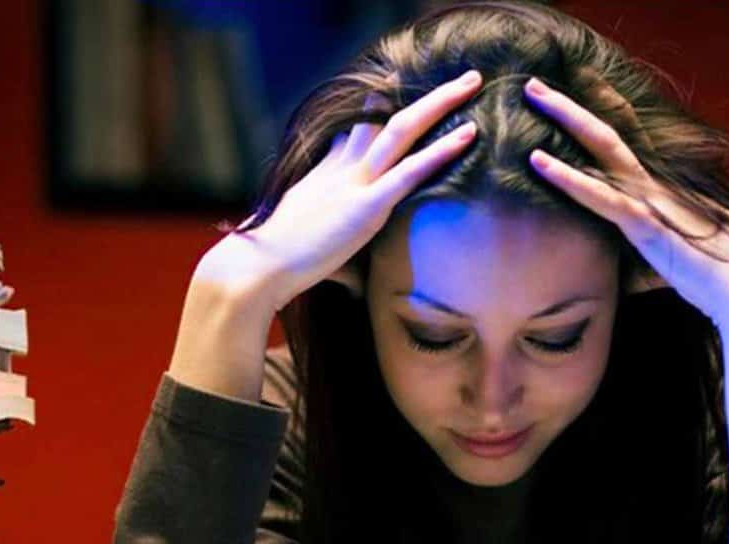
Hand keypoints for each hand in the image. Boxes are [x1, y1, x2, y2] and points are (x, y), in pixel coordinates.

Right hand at [212, 68, 484, 304]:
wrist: (255, 266)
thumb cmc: (278, 265)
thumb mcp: (308, 242)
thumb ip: (337, 247)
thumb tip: (357, 277)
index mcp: (326, 175)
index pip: (358, 131)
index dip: (382, 110)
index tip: (402, 91)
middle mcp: (342, 169)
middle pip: (386, 118)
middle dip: (425, 97)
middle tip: (460, 79)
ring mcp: (354, 184)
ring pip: (402, 130)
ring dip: (440, 104)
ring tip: (473, 83)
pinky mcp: (364, 207)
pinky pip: (409, 172)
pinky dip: (441, 151)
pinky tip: (468, 134)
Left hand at [521, 75, 728, 331]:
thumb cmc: (719, 277)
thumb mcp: (677, 260)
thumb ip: (651, 257)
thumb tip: (636, 275)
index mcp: (660, 190)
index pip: (625, 142)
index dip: (600, 113)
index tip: (573, 90)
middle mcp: (654, 185)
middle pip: (606, 133)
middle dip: (569, 107)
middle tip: (534, 84)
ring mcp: (650, 200)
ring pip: (601, 148)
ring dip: (565, 118)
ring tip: (532, 94)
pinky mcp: (646, 225)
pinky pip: (601, 196)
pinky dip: (568, 178)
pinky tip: (538, 162)